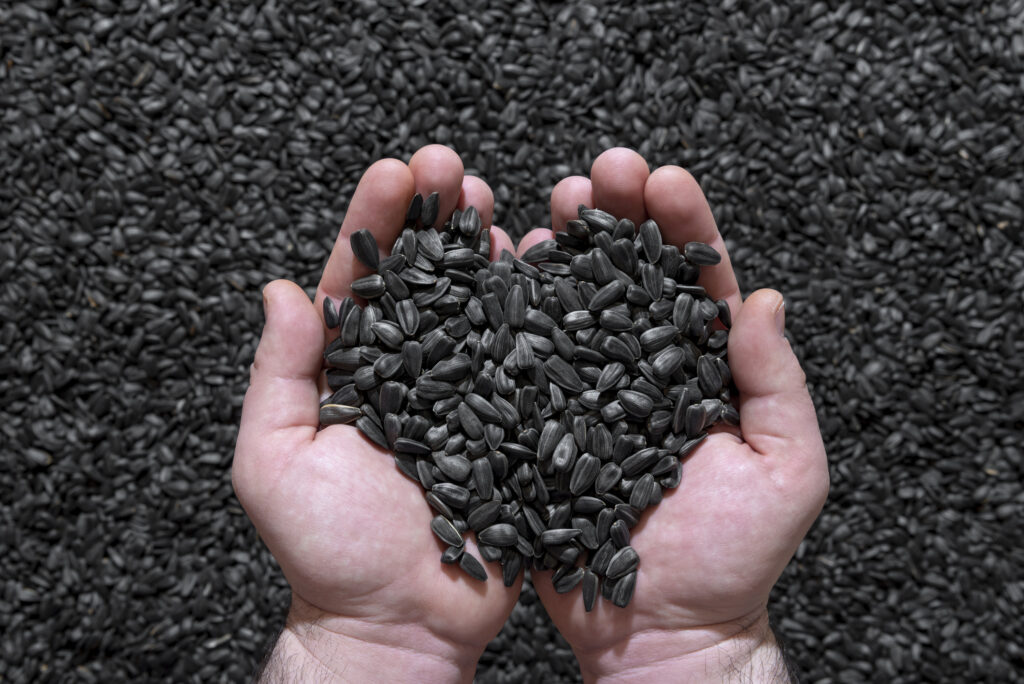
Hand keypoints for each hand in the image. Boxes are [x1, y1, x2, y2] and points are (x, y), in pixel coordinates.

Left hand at [232, 146, 518, 682]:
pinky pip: (533, 362)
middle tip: (453, 167)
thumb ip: (279, 377)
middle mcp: (416, 370)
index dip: (376, 222)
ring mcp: (471, 393)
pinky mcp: (518, 424)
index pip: (364, 280)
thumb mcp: (275, 464)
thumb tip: (281, 290)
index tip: (394, 170)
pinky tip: (551, 271)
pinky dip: (543, 315)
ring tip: (499, 204)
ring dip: (491, 251)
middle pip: (429, 278)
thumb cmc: (328, 555)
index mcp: (355, 371)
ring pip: (484, 308)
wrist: (402, 625)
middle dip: (438, 217)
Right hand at [520, 149, 828, 682]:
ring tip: (548, 209)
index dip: (681, 224)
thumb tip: (764, 298)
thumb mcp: (788, 472)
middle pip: (627, 277)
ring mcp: (585, 394)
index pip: (694, 280)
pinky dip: (511, 320)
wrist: (662, 632)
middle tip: (598, 173)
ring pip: (571, 308)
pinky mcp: (539, 427)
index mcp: (704, 370)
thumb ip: (779, 386)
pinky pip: (523, 367)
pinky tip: (501, 276)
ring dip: (560, 253)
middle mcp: (641, 369)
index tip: (663, 178)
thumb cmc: (735, 560)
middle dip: (615, 218)